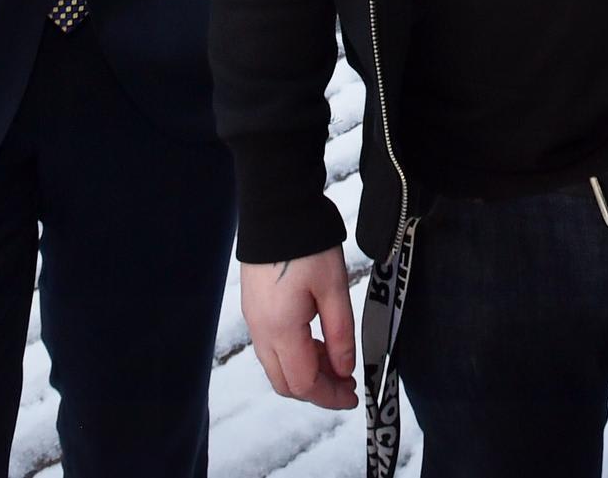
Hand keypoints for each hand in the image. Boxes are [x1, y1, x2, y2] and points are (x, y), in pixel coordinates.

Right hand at [241, 249, 358, 408]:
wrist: (276, 210)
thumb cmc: (308, 245)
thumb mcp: (334, 288)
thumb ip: (340, 334)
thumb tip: (344, 369)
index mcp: (281, 330)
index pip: (303, 383)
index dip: (329, 396)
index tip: (353, 396)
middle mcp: (261, 331)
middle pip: (285, 382)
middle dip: (317, 390)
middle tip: (347, 383)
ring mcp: (254, 320)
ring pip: (278, 366)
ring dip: (307, 372)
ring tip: (338, 362)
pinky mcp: (255, 308)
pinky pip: (273, 346)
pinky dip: (296, 355)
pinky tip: (318, 342)